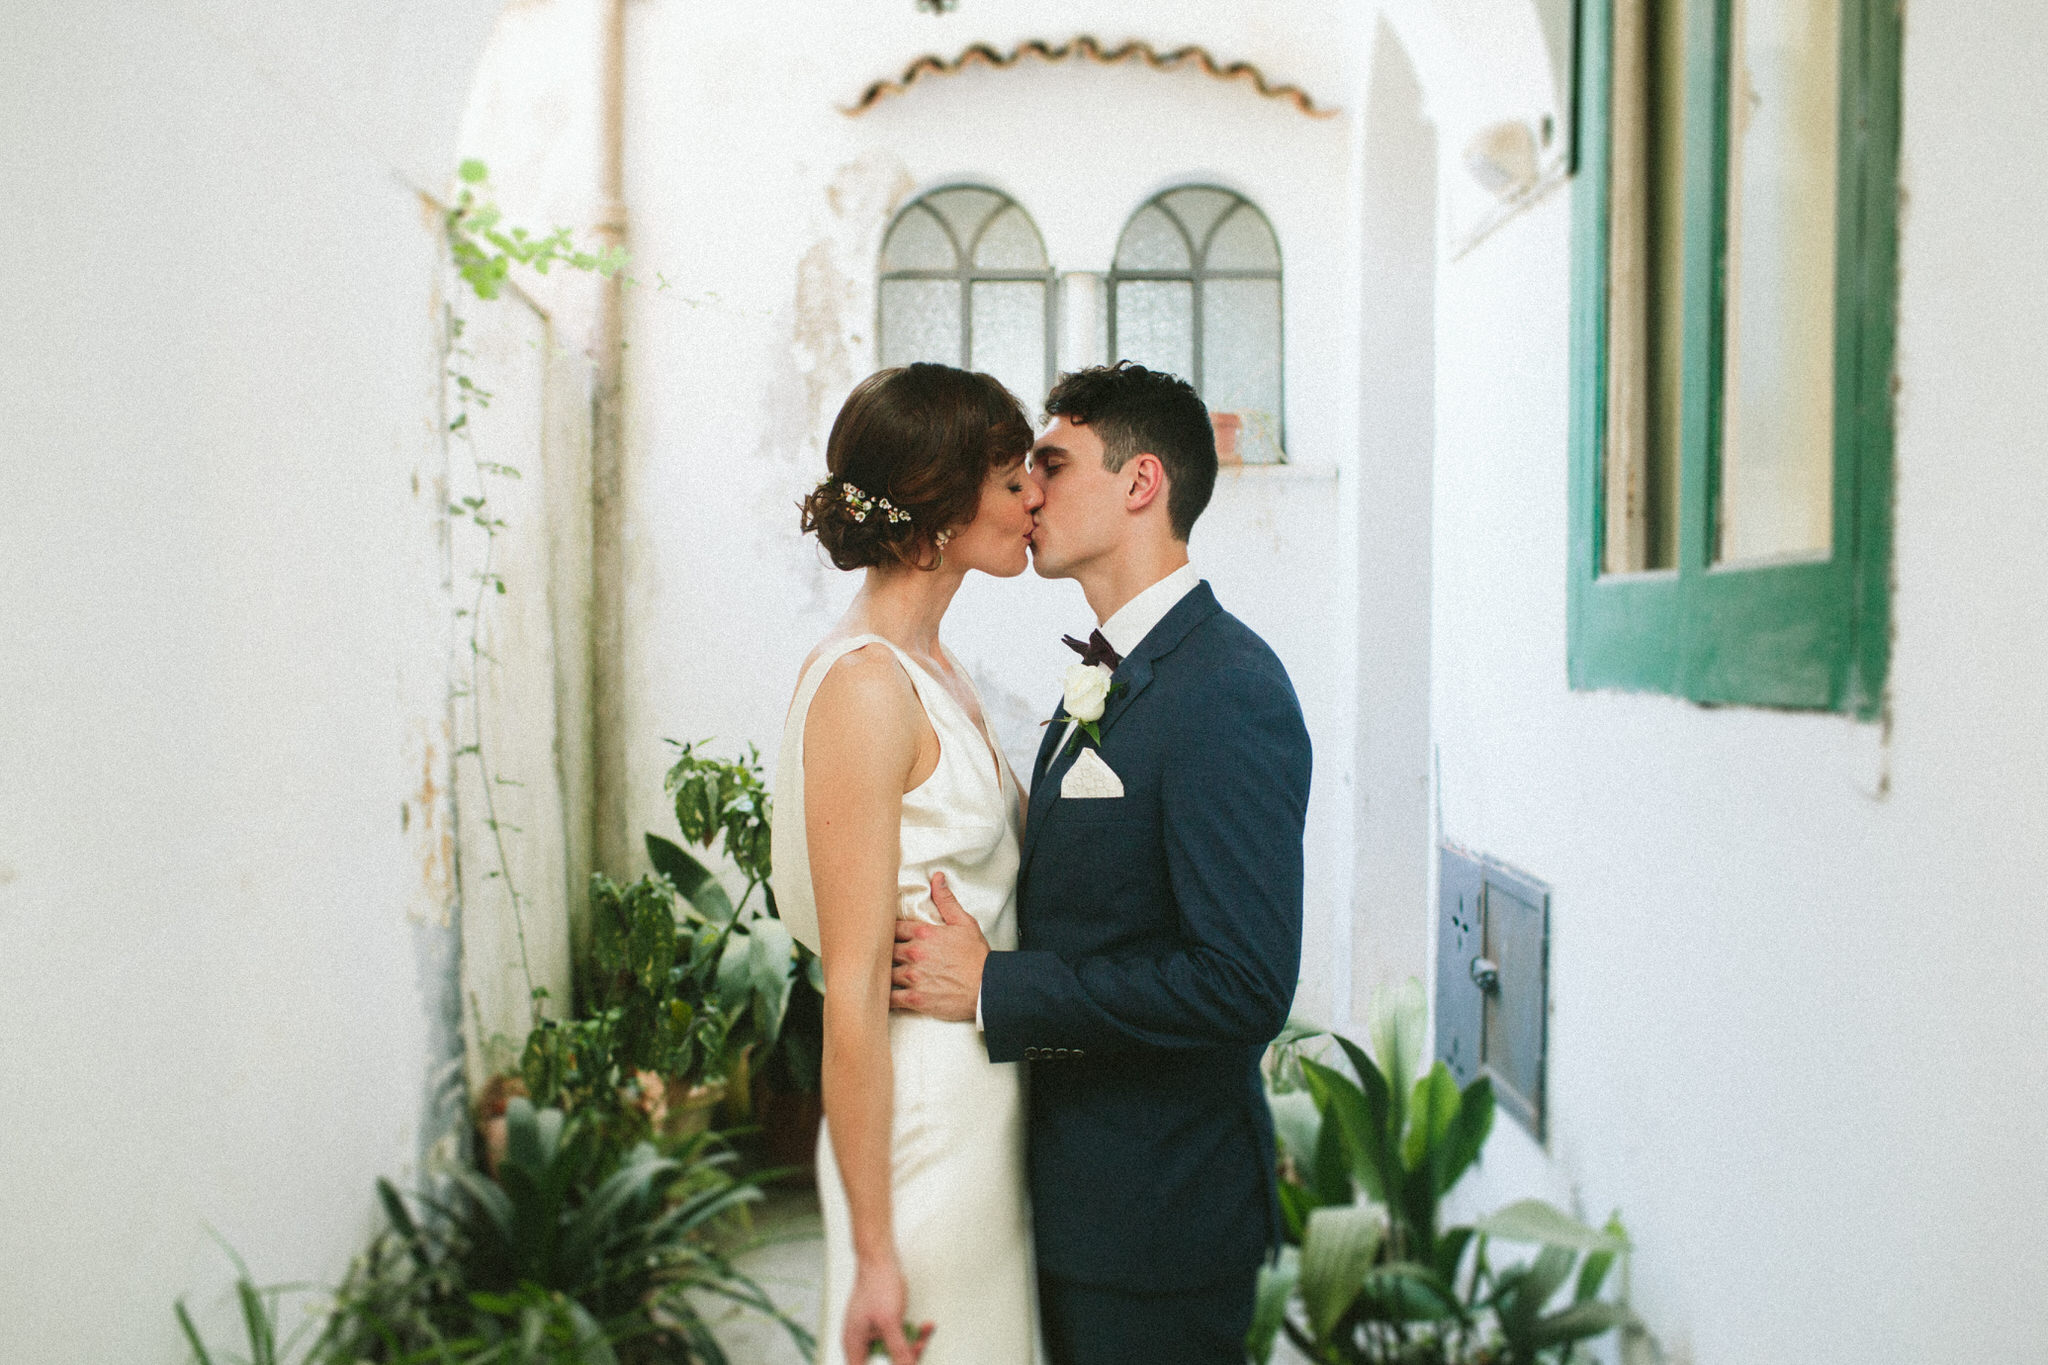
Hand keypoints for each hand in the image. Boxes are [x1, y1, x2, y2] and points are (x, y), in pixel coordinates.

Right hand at [843, 1256, 931, 1364]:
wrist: (880, 1260)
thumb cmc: (877, 1284)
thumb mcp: (889, 1321)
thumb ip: (898, 1348)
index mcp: (854, 1345)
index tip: (901, 1363)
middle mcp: (861, 1342)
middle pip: (884, 1363)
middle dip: (905, 1356)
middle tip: (918, 1347)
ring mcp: (873, 1332)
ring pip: (895, 1350)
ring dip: (914, 1342)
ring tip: (925, 1332)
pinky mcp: (884, 1324)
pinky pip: (900, 1336)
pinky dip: (914, 1332)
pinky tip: (925, 1327)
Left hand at [890, 872, 987, 1021]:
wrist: (988, 987)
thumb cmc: (977, 957)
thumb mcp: (964, 923)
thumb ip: (946, 901)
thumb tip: (937, 878)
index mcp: (923, 934)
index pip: (892, 928)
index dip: (888, 932)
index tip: (887, 936)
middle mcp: (915, 953)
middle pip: (885, 950)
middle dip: (885, 953)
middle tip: (882, 955)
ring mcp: (913, 977)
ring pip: (885, 973)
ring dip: (884, 974)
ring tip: (881, 975)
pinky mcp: (915, 999)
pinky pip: (891, 999)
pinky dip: (886, 998)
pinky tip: (885, 996)